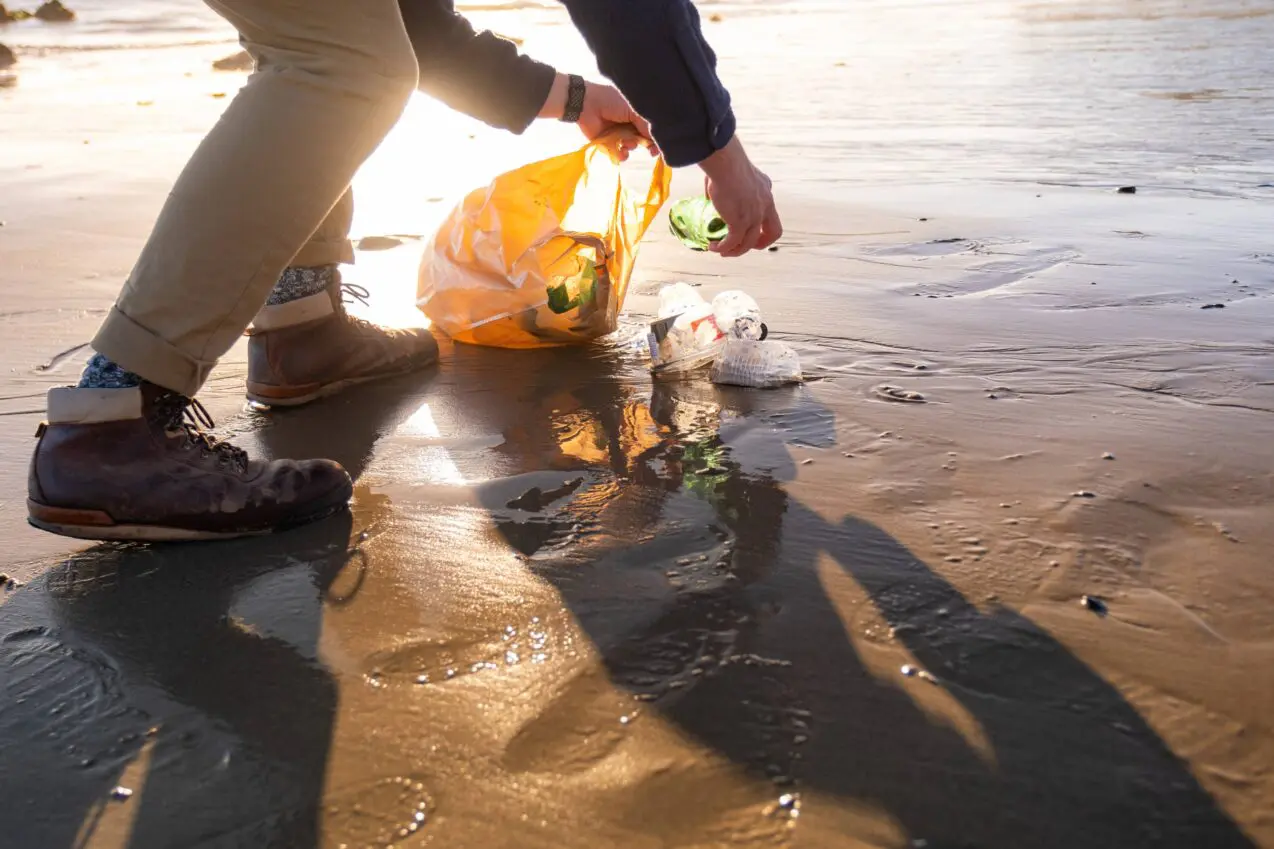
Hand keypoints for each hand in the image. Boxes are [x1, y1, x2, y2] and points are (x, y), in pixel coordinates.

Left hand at [539, 74, 653, 160]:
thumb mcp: (633, 109)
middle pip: (643, 139)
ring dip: (631, 146)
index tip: (659, 146)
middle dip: (647, 145)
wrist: (586, 104)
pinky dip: (620, 155)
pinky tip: (620, 151)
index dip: (656, 138)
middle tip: (650, 152)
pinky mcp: (607, 144)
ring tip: (626, 142)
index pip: (650, 128)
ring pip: (631, 147)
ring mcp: (618, 135)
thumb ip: (646, 124)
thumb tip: (657, 138)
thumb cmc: (611, 101)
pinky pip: (617, 154)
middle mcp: (628, 124)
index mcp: (636, 114)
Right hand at [699, 136, 781, 256]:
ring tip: (721, 251)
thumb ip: (726, 188)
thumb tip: (710, 196)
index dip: (762, 225)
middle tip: (741, 246)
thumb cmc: (726, 162)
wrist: (725, 163)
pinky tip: (713, 247)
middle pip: (773, 232)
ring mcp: (755, 215)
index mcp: (765, 191)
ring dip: (735, 250)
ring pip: (749, 242)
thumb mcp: (732, 175)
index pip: (770, 214)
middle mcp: (765, 205)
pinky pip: (733, 242)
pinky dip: (723, 247)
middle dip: (759, 244)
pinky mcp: (741, 222)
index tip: (748, 228)